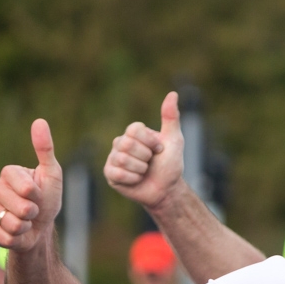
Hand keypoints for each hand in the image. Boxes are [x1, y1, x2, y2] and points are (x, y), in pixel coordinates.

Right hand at [0, 119, 63, 251]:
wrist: (39, 228)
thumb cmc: (47, 200)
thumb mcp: (52, 174)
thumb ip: (45, 149)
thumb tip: (39, 121)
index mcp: (9, 173)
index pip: (25, 187)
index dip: (37, 195)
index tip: (38, 194)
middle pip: (19, 207)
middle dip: (34, 213)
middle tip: (33, 211)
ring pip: (11, 223)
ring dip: (25, 227)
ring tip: (25, 222)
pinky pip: (3, 237)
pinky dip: (16, 239)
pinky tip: (16, 233)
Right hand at [104, 92, 185, 210]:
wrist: (167, 190)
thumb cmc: (170, 164)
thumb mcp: (174, 139)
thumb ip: (171, 117)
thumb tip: (173, 93)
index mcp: (133, 133)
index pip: (134, 129)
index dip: (150, 142)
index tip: (159, 150)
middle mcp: (120, 143)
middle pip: (127, 144)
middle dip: (145, 157)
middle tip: (150, 163)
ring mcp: (113, 158)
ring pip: (122, 159)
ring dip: (140, 169)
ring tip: (144, 172)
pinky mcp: (110, 174)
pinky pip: (117, 173)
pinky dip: (132, 179)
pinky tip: (136, 180)